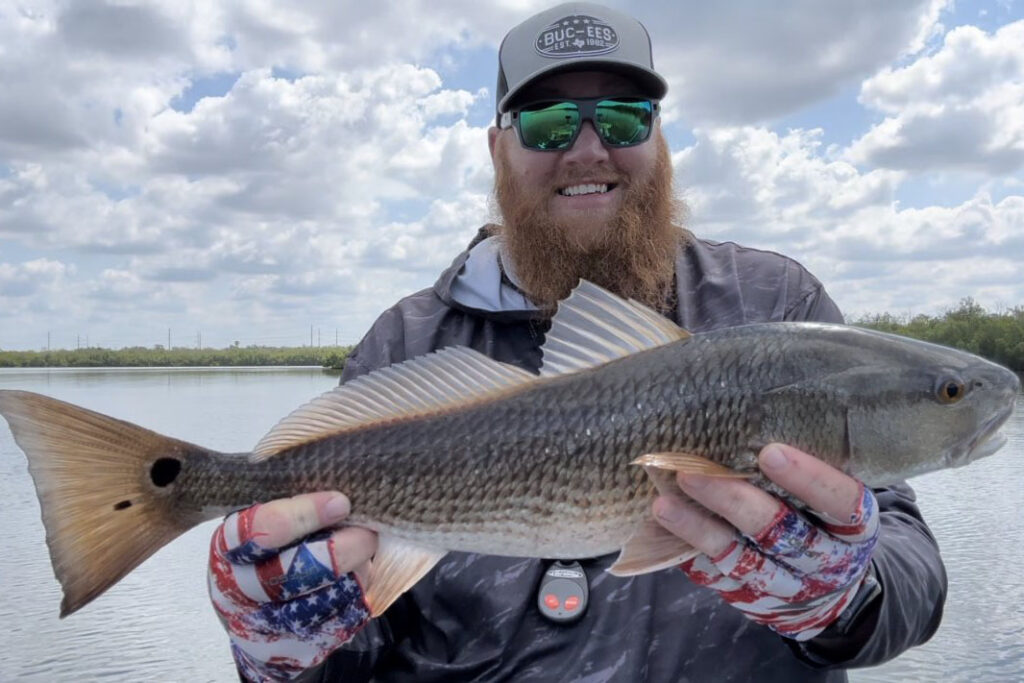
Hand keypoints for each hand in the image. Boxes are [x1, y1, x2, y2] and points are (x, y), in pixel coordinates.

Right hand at [208, 491, 378, 680]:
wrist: (263, 611)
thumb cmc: (275, 545)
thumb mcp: (268, 512)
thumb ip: (292, 490)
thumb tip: (338, 462)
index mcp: (230, 547)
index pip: (260, 529)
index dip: (303, 514)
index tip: (341, 501)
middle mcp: (241, 590)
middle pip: (293, 573)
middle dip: (340, 550)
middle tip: (368, 531)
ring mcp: (268, 624)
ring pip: (324, 599)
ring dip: (356, 572)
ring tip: (366, 549)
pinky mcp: (298, 647)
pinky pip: (341, 622)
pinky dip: (359, 597)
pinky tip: (360, 577)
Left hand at [653, 444, 878, 641]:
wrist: (825, 590)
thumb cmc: (823, 521)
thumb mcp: (834, 499)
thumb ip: (809, 468)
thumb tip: (750, 411)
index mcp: (855, 529)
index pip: (843, 503)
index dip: (810, 479)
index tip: (771, 452)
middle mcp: (824, 561)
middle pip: (780, 532)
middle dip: (734, 501)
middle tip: (693, 472)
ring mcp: (786, 585)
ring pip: (741, 559)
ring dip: (699, 530)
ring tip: (665, 504)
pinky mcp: (752, 598)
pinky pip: (718, 576)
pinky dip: (690, 551)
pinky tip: (665, 529)